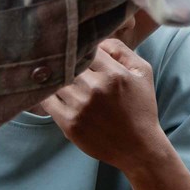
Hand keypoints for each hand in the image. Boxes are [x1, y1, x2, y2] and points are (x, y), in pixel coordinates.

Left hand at [39, 39, 166, 173]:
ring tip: (62, 79)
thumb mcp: (143, 73)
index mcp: (114, 74)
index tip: (83, 54)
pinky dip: (47, 94)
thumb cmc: (141, 108)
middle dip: (69, 63)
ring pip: (56, 80)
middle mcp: (96, 89)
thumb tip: (97, 41)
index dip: (83, 50)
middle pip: (69, 63)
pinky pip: (47, 100)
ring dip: (57, 78)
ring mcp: (80, 107)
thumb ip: (122, 50)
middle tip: (69, 65)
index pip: (86, 48)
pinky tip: (54, 93)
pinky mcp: (69, 123)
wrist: (138, 148)